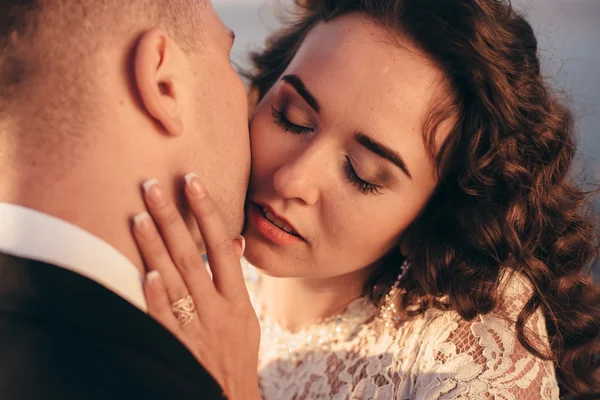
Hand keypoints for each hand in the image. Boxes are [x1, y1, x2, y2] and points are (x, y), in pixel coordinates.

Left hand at [132, 174, 260, 399]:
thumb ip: (236, 279)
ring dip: (155, 247)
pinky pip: (165, 319)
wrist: (229, 396)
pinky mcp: (175, 346)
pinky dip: (156, 296)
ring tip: (139, 214)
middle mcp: (216, 309)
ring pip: (174, 281)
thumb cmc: (236, 352)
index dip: (207, 211)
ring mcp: (196, 328)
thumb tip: (234, 242)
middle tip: (153, 186)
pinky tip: (146, 273)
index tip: (193, 182)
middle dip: (172, 218)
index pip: (222, 246)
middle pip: (192, 256)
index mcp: (237, 299)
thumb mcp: (247, 316)